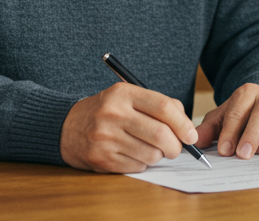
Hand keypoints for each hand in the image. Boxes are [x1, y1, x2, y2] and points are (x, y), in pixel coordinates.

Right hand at [60, 82, 197, 172]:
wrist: (67, 127)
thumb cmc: (106, 111)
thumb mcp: (127, 97)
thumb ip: (158, 105)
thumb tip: (187, 127)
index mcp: (123, 93)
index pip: (163, 107)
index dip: (183, 123)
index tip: (191, 135)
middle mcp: (113, 114)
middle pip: (160, 134)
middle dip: (176, 146)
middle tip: (176, 148)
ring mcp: (106, 138)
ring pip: (151, 154)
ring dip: (158, 156)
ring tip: (151, 149)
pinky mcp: (102, 159)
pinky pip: (137, 166)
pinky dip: (142, 164)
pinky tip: (133, 154)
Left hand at [195, 83, 258, 159]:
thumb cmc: (245, 115)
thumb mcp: (223, 118)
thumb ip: (209, 129)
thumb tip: (197, 141)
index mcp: (247, 93)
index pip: (237, 111)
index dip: (230, 132)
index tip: (224, 150)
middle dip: (251, 136)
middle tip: (242, 155)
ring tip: (256, 152)